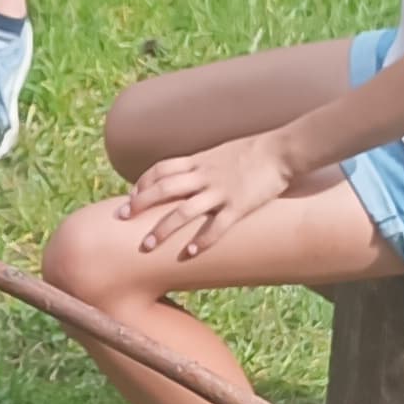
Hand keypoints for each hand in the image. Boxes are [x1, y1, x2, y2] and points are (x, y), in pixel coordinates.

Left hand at [120, 129, 294, 260]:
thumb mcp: (220, 153)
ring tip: (146, 245)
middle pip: (163, 189)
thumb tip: (189, 175)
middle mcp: (204, 175)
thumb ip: (203, 165)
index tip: (130, 197)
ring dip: (162, 229)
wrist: (282, 150)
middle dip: (139, 205)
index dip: (142, 183)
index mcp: (199, 161)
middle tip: (121, 219)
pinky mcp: (239, 206)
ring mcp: (220, 191)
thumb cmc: (254, 151)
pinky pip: (217, 226)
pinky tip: (190, 254)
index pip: (161, 169)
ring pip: (183, 211)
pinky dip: (202, 240)